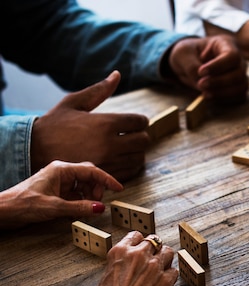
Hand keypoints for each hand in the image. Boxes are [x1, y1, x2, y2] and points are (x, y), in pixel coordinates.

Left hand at [0, 161, 122, 228]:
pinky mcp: (56, 192)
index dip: (107, 179)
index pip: (91, 171)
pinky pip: (75, 195)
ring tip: (85, 209)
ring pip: (83, 187)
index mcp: (61, 170)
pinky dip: (80, 203)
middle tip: (98, 203)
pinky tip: (76, 211)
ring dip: (88, 198)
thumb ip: (79, 207)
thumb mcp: (55, 207)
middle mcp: (61, 174)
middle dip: (97, 190)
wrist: (4, 211)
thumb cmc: (23, 204)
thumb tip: (100, 208)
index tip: (118, 188)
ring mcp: (59, 183)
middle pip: (89, 177)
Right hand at [31, 71, 150, 181]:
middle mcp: (109, 144)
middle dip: (140, 136)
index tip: (134, 122)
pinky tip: (120, 159)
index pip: (139, 121)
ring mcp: (108, 162)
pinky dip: (129, 166)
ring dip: (136, 151)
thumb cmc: (54, 124)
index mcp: (105, 123)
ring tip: (125, 147)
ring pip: (139, 158)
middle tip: (131, 134)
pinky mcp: (104, 176)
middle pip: (143, 141)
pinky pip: (130, 172)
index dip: (140, 120)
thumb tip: (117, 74)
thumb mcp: (74, 103)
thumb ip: (99, 91)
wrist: (33, 151)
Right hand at [91, 231, 177, 285]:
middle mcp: (139, 254)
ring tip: (160, 270)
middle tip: (152, 260)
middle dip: (154, 250)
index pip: (136, 236)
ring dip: (164, 259)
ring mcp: (154, 266)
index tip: (141, 250)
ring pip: (168, 252)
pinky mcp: (166, 280)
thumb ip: (120, 264)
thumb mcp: (106, 276)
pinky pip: (174, 271)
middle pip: (154, 241)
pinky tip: (163, 284)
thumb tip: (127, 266)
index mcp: (120, 251)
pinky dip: (169, 276)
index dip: (139, 243)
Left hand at [168, 36, 248, 103]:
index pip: (232, 55)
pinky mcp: (237, 87)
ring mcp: (239, 74)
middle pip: (239, 73)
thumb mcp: (183, 54)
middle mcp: (237, 59)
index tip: (201, 72)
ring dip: (224, 93)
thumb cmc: (188, 53)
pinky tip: (212, 97)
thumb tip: (201, 84)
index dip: (218, 66)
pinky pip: (240, 96)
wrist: (189, 62)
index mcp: (225, 44)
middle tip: (201, 85)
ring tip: (205, 94)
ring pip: (242, 86)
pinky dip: (227, 99)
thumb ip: (191, 67)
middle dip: (220, 82)